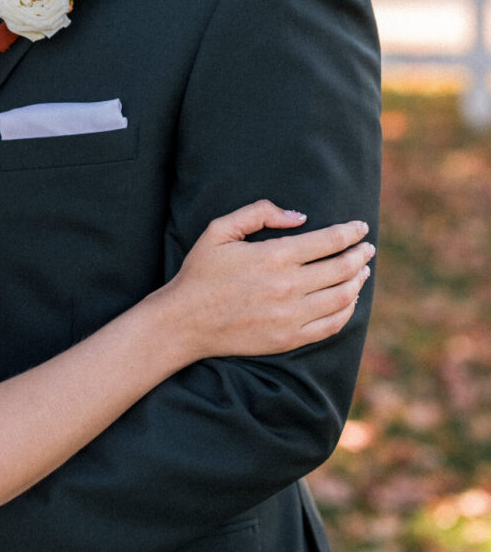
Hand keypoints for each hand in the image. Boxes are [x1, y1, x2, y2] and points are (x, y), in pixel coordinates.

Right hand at [169, 201, 373, 359]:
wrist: (184, 322)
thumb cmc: (201, 272)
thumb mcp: (220, 230)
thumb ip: (259, 212)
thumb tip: (299, 217)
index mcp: (273, 256)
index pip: (328, 241)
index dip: (350, 232)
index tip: (361, 227)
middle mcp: (287, 286)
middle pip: (341, 268)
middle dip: (360, 255)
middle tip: (367, 248)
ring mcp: (290, 316)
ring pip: (342, 297)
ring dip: (357, 281)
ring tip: (362, 271)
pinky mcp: (288, 338)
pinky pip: (331, 325)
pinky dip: (347, 310)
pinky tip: (348, 299)